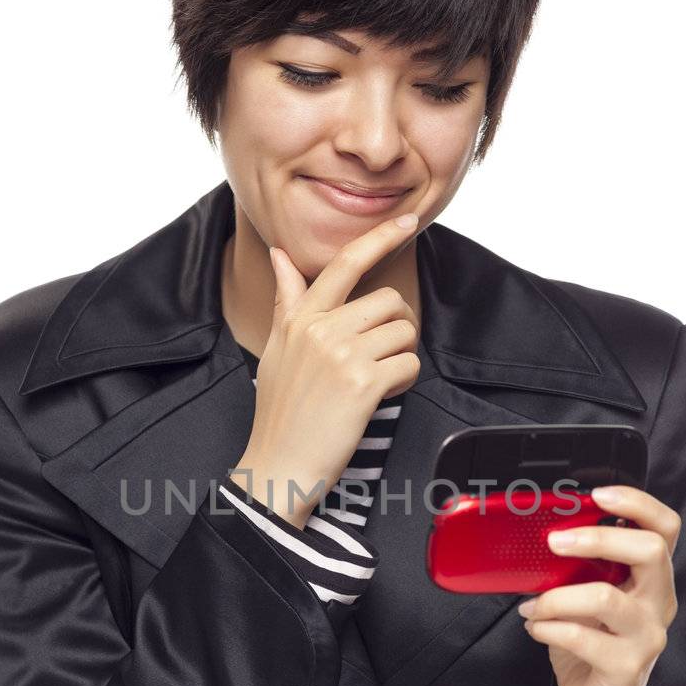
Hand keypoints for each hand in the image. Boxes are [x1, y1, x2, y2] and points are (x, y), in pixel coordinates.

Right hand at [229, 211, 421, 528]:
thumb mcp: (277, 348)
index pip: (344, 264)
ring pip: (403, 331)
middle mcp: (320, 329)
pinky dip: (405, 381)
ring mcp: (341, 354)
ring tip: (379, 378)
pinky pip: (408, 362)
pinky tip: (382, 395)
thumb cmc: (280, 411)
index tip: (405, 221)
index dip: (379, 238)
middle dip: (397, 326)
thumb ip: (286, 300)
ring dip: (402, 355)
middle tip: (382, 354)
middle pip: (389, 300)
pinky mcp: (363, 383)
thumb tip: (280, 256)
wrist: (278, 463)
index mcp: (300, 318)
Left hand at [517, 485, 680, 685]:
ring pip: (607, 597)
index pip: (665, 528)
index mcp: (652, 578)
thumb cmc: (591, 648)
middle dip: (597, 539)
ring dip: (557, 596)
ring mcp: (648, 636)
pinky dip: (549, 627)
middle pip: (651, 550)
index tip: (598, 493)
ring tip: (532, 604)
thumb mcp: (586, 600)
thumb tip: (536, 535)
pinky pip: (583, 637)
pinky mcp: (628, 667)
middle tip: (553, 542)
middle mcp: (659, 602)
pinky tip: (535, 628)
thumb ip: (577, 570)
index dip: (637, 504)